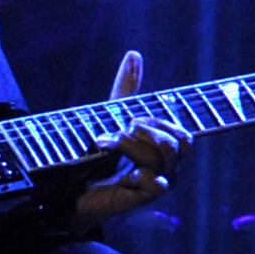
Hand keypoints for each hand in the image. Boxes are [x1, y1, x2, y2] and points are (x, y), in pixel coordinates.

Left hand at [70, 50, 180, 231]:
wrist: (72, 190)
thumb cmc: (95, 156)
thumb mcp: (111, 117)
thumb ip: (125, 89)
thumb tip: (134, 54)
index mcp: (163, 150)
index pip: (183, 134)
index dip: (154, 124)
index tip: (127, 126)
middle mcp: (167, 168)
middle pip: (176, 142)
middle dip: (141, 132)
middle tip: (114, 139)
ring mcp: (158, 184)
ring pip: (162, 156)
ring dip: (130, 147)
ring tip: (107, 151)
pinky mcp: (144, 199)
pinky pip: (159, 183)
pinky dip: (140, 175)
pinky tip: (124, 177)